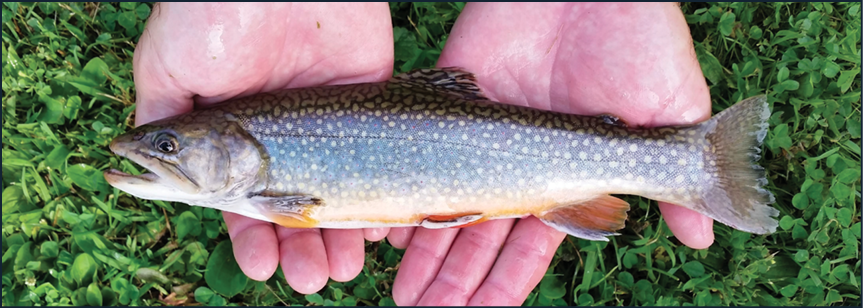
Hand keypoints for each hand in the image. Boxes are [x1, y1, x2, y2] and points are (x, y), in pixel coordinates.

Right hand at [132, 3, 394, 292]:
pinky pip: (379, 150)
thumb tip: (131, 163)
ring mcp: (326, 115)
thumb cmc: (212, 15)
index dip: (250, 237)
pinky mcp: (368, 91)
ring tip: (340, 268)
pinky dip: (379, 189)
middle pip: (295, 204)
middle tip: (309, 278)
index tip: (261, 267)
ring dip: (339, 234)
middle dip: (300, 247)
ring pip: (337, 188)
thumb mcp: (168, 69)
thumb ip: (161, 118)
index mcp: (234, 132)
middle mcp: (282, 132)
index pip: (242, 200)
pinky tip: (378, 228)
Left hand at [387, 3, 714, 304]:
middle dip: (458, 275)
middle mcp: (519, 157)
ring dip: (426, 246)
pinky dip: (403, 181)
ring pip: (447, 199)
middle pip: (483, 232)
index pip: (532, 242)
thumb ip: (676, 173)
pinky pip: (420, 147)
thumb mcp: (673, 106)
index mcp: (565, 169)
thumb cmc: (640, 38)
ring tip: (404, 289)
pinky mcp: (453, 93)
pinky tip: (385, 223)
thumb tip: (706, 238)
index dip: (508, 280)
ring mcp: (484, 128)